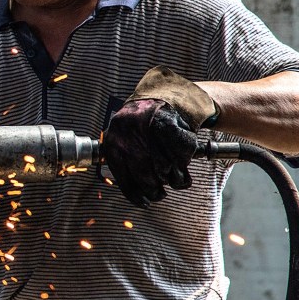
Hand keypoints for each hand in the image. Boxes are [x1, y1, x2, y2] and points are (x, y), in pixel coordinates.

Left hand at [103, 67, 213, 205]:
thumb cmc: (143, 125)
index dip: (137, 196)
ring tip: (173, 173)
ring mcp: (151, 130)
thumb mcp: (125, 140)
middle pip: (146, 178)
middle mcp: (129, 135)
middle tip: (160, 191)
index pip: (124, 179)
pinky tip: (182, 162)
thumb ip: (125, 162)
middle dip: (156, 190)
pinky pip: (181, 159)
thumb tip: (136, 193)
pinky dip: (184, 165)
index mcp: (114, 141)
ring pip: (166, 170)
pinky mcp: (172, 127)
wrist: (165, 97)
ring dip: (173, 178)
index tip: (145, 202)